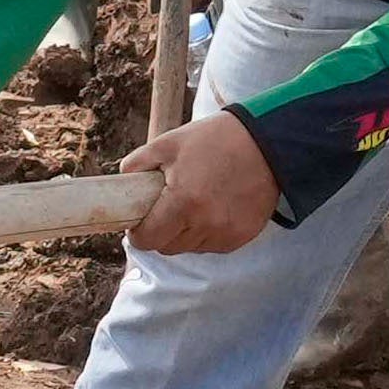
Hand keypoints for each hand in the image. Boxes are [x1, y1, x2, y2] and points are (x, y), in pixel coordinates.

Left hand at [125, 106, 283, 257]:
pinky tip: (214, 208)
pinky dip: (208, 233)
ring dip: (185, 233)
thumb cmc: (215, 140)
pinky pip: (213, 245)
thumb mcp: (169, 143)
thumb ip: (138, 163)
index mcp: (183, 202)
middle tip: (166, 209)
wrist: (267, 142)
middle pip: (167, 247)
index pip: (147, 240)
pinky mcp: (242, 236)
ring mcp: (226, 233)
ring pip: (190, 248)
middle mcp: (205, 224)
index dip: (138, 232)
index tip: (140, 221)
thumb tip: (121, 182)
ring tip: (194, 204)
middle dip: (161, 232)